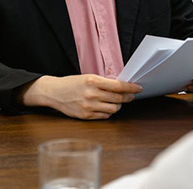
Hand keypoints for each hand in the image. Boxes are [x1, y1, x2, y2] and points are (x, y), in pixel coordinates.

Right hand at [18, 74, 142, 119]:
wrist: (54, 92)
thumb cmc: (71, 83)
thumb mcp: (87, 77)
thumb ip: (103, 82)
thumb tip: (122, 87)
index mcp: (92, 81)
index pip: (118, 86)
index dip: (131, 88)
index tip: (138, 88)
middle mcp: (91, 94)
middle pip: (118, 98)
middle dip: (127, 97)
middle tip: (130, 95)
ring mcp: (89, 106)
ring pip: (113, 109)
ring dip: (117, 106)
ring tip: (115, 102)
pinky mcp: (86, 116)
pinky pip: (104, 116)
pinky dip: (108, 112)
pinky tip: (105, 107)